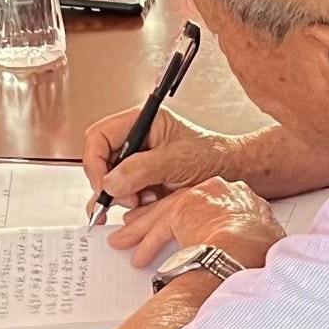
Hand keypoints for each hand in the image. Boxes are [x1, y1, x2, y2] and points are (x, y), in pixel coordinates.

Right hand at [83, 106, 238, 211]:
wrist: (232, 174)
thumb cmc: (211, 156)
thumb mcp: (176, 161)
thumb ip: (142, 169)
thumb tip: (111, 181)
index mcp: (141, 121)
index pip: (99, 136)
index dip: (95, 161)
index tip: (104, 185)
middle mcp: (135, 139)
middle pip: (100, 159)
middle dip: (108, 182)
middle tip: (127, 199)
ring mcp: (137, 159)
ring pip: (108, 179)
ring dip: (121, 195)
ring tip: (143, 200)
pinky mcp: (141, 179)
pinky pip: (121, 192)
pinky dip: (126, 203)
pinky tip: (139, 207)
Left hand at [108, 178, 285, 268]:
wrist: (250, 252)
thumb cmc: (261, 256)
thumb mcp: (263, 247)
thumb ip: (249, 248)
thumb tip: (243, 264)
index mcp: (246, 201)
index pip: (214, 206)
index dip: (197, 219)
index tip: (186, 227)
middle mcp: (225, 192)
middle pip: (186, 204)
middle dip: (162, 220)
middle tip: (143, 229)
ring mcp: (204, 196)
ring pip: (168, 213)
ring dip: (145, 232)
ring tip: (128, 244)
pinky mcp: (184, 207)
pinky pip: (160, 227)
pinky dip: (147, 243)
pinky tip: (139, 256)